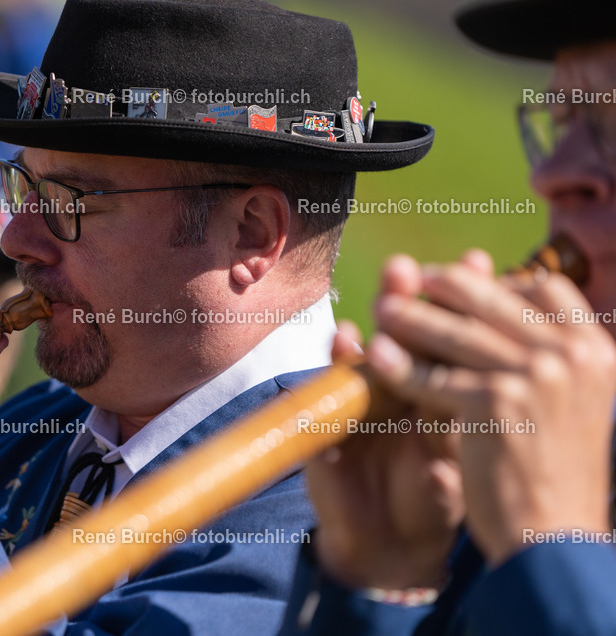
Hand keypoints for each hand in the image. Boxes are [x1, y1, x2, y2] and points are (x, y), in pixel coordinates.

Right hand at [307, 264, 464, 590]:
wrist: (390, 552)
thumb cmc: (431, 503)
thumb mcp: (459, 457)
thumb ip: (465, 417)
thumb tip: (490, 373)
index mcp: (429, 392)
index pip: (442, 337)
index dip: (456, 301)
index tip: (476, 263)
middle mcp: (392, 391)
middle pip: (399, 335)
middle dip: (407, 296)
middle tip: (411, 266)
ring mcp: (357, 408)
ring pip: (363, 356)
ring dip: (374, 316)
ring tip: (384, 288)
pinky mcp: (326, 432)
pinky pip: (329, 395)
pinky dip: (338, 366)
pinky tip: (346, 336)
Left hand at [369, 251, 615, 565]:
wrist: (555, 538)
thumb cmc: (556, 471)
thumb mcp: (573, 401)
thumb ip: (549, 354)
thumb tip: (515, 293)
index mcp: (595, 349)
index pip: (545, 287)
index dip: (497, 280)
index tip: (460, 279)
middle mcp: (572, 355)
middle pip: (493, 300)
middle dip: (446, 285)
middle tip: (409, 276)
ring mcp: (536, 375)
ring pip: (458, 334)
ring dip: (413, 317)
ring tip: (382, 307)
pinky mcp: (495, 401)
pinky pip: (435, 376)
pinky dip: (401, 366)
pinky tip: (375, 356)